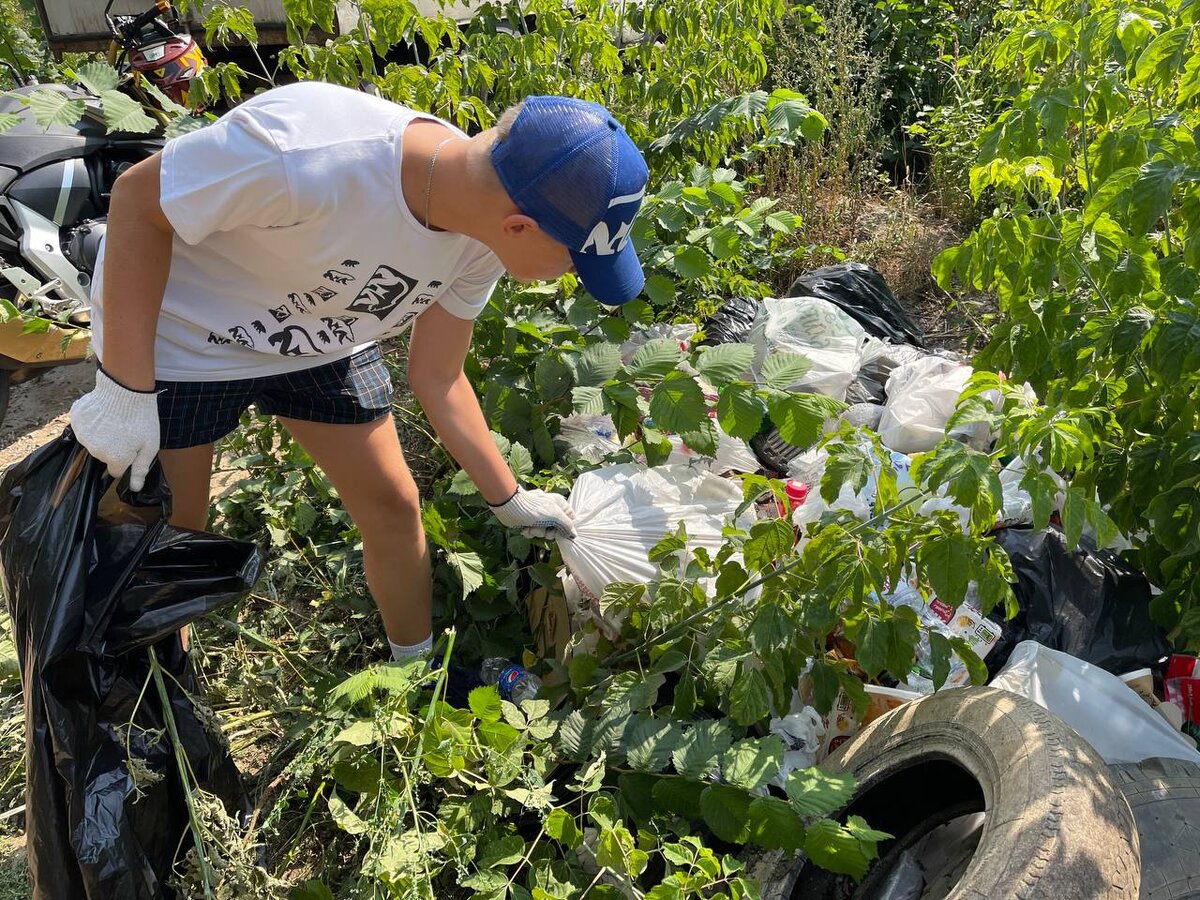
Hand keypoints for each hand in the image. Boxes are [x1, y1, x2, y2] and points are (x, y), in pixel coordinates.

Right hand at [69, 367, 160, 490]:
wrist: (126, 388)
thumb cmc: (143, 418)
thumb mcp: (150, 445)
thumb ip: (141, 468)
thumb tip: (135, 488)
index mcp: (114, 458)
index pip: (116, 470)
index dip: (125, 460)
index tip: (131, 447)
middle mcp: (95, 450)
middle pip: (103, 456)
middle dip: (113, 447)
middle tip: (125, 431)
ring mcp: (82, 434)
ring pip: (92, 441)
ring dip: (101, 435)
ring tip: (114, 420)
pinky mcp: (76, 419)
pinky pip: (83, 426)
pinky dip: (91, 422)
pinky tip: (103, 412)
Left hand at [490, 487, 576, 539]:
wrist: (509, 506)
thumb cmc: (533, 508)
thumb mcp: (554, 515)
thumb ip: (566, 525)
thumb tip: (574, 534)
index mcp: (559, 504)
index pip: (570, 519)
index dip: (565, 528)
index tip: (559, 530)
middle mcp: (551, 510)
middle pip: (557, 529)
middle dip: (548, 532)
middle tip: (542, 527)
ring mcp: (540, 516)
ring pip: (545, 532)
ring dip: (537, 532)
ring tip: (530, 525)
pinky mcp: (530, 522)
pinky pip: (535, 532)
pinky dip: (529, 532)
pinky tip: (525, 527)